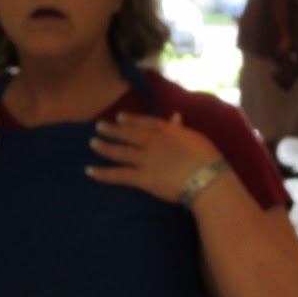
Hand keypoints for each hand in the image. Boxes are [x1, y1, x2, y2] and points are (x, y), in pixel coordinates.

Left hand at [86, 112, 220, 203]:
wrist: (207, 179)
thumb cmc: (208, 159)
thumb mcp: (196, 137)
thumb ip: (181, 128)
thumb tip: (175, 117)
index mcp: (167, 130)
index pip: (145, 122)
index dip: (131, 120)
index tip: (119, 117)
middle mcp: (152, 142)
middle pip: (128, 133)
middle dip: (113, 130)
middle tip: (99, 126)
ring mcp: (145, 159)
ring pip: (120, 151)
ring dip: (105, 147)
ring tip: (92, 143)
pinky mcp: (142, 178)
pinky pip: (119, 175)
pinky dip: (103, 173)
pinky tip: (89, 171)